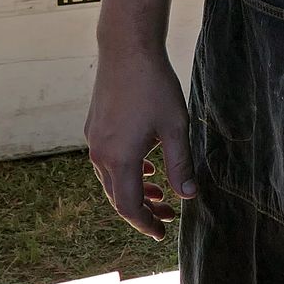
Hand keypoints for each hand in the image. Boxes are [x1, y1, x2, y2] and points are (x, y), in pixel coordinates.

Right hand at [85, 44, 194, 238]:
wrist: (127, 50)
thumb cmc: (155, 86)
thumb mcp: (176, 126)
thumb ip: (181, 163)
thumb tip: (189, 195)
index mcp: (121, 159)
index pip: (130, 206)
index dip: (146, 223)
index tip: (162, 233)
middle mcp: (101, 155)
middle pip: (119, 197)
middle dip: (143, 210)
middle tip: (167, 216)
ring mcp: (95, 141)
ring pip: (112, 179)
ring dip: (135, 189)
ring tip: (160, 193)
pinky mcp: (94, 127)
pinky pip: (108, 160)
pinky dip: (126, 170)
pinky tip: (146, 165)